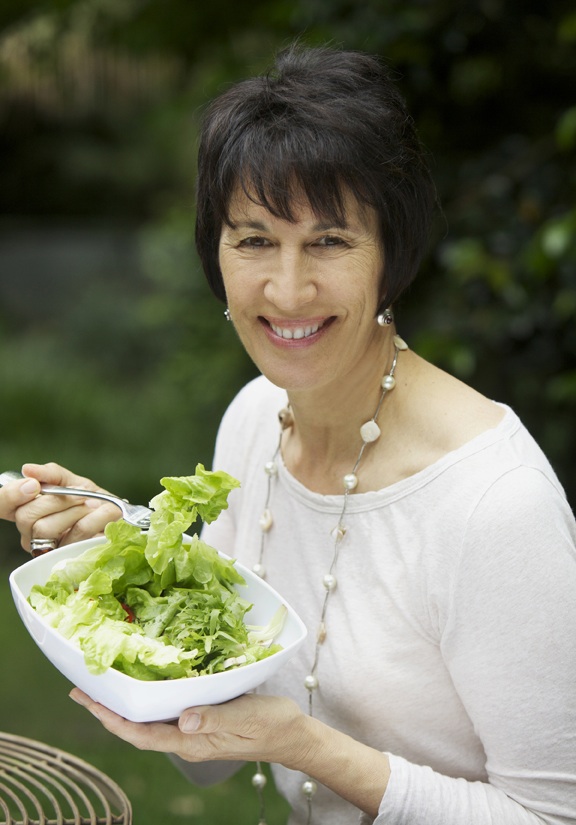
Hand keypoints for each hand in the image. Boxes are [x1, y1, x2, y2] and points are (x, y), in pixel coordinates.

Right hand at [6, 462, 121, 553]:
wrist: (119, 518)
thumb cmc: (92, 501)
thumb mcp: (72, 481)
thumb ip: (51, 474)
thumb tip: (28, 469)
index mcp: (27, 510)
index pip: (3, 506)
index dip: (9, 496)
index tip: (32, 485)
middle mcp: (30, 532)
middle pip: (25, 516)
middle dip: (56, 500)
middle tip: (80, 495)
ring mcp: (47, 548)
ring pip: (44, 528)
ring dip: (74, 510)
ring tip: (92, 505)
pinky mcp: (68, 559)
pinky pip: (72, 537)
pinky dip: (92, 519)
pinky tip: (102, 514)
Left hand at [69, 688, 390, 814]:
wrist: (294, 734)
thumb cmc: (272, 726)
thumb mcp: (246, 719)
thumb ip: (215, 718)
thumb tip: (183, 718)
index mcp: (193, 742)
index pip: (143, 735)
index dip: (114, 720)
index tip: (90, 703)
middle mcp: (188, 737)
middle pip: (139, 728)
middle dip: (109, 710)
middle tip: (83, 688)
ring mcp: (195, 728)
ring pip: (151, 718)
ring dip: (127, 702)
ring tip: (106, 682)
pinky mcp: (204, 716)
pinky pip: (168, 708)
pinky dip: (151, 695)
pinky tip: (147, 679)